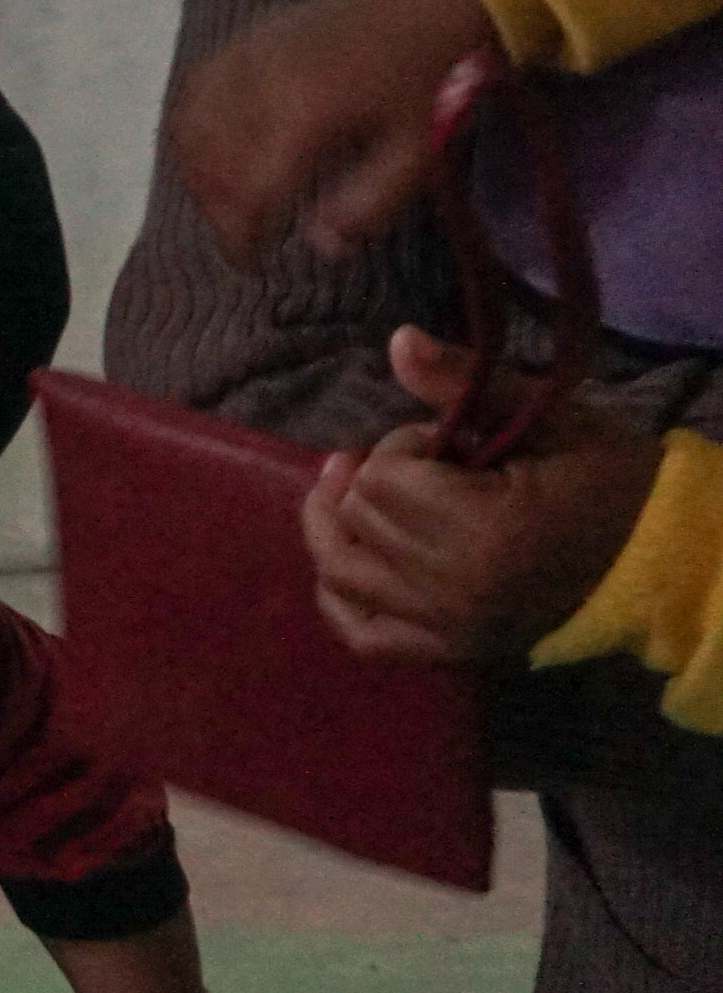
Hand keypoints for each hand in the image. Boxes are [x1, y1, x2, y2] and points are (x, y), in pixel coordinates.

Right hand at [170, 0, 499, 265]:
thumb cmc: (423, 80)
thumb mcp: (415, 153)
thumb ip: (368, 206)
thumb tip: (321, 249)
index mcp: (305, 113)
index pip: (248, 192)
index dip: (240, 237)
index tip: (250, 263)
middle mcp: (260, 83)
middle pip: (210, 168)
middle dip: (220, 213)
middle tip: (244, 238)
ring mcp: (242, 57)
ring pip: (189, 134)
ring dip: (199, 178)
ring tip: (228, 201)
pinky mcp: (237, 42)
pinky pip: (191, 97)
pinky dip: (190, 134)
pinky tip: (211, 156)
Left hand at [303, 329, 660, 662]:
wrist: (657, 563)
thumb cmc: (610, 484)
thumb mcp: (549, 420)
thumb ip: (466, 384)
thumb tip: (396, 340)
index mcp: (484, 532)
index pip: (382, 479)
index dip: (400, 447)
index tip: (442, 442)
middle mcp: (453, 590)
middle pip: (357, 521)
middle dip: (373, 482)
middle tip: (414, 467)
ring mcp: (445, 629)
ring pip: (340, 574)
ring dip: (335, 528)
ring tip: (354, 495)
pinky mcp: (447, 652)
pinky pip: (361, 634)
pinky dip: (340, 597)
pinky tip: (348, 563)